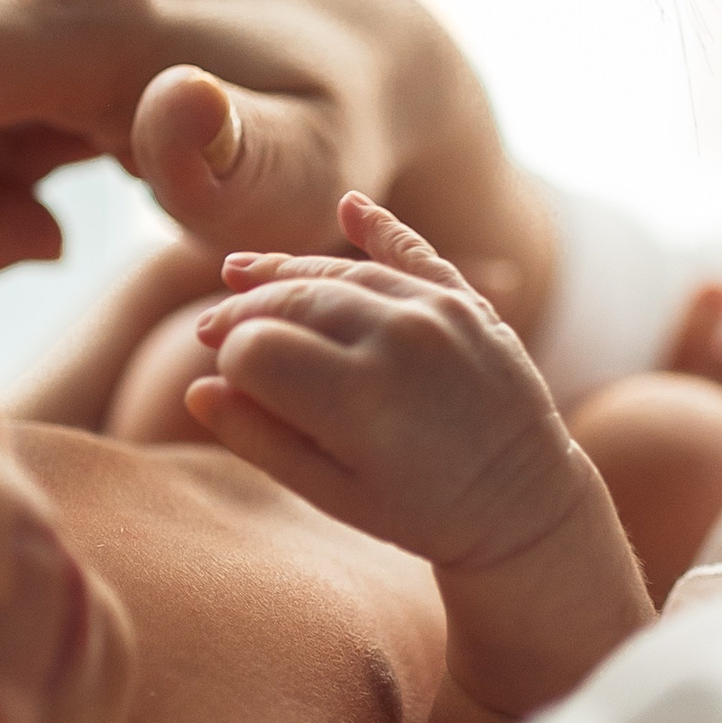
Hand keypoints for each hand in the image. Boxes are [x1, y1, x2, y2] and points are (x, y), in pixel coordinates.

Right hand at [187, 193, 587, 573]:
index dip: (228, 362)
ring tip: (239, 275)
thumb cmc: (420, 513)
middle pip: (291, 302)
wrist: (524, 505)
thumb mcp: (332, 495)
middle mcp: (400, 341)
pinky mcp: (468, 304)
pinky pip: (413, 253)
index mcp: (360, 400)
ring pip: (339, 274)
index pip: (258, 351)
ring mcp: (438, 314)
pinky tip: (346, 209)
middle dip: (242, 312)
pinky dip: (379, 228)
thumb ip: (261, 440)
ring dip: (285, 273)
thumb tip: (197, 391)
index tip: (218, 379)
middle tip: (209, 329)